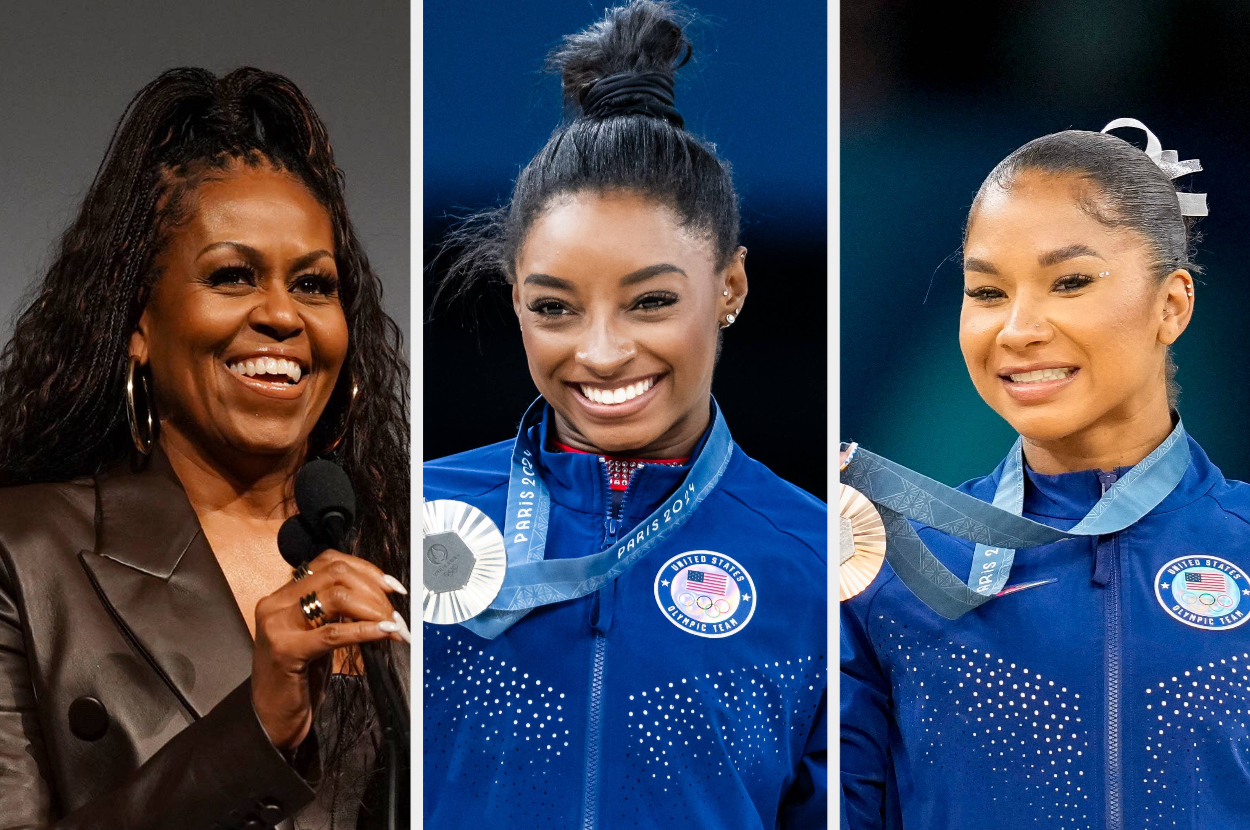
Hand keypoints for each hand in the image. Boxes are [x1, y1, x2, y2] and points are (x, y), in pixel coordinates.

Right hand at [251, 550, 408, 751]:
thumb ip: (335, 610)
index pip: (329, 562)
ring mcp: (277, 626)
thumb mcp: (315, 634)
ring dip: (374, 609)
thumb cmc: (298, 676)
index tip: (392, 586)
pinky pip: (334, 633)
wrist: (270, 718)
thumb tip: (378, 593)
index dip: (365, 570)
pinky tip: (384, 634)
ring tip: (394, 625)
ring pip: (338, 597)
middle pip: (337, 575)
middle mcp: (276, 604)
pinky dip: (365, 630)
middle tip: (395, 613)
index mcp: (283, 595)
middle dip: (374, 590)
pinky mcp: (285, 651)